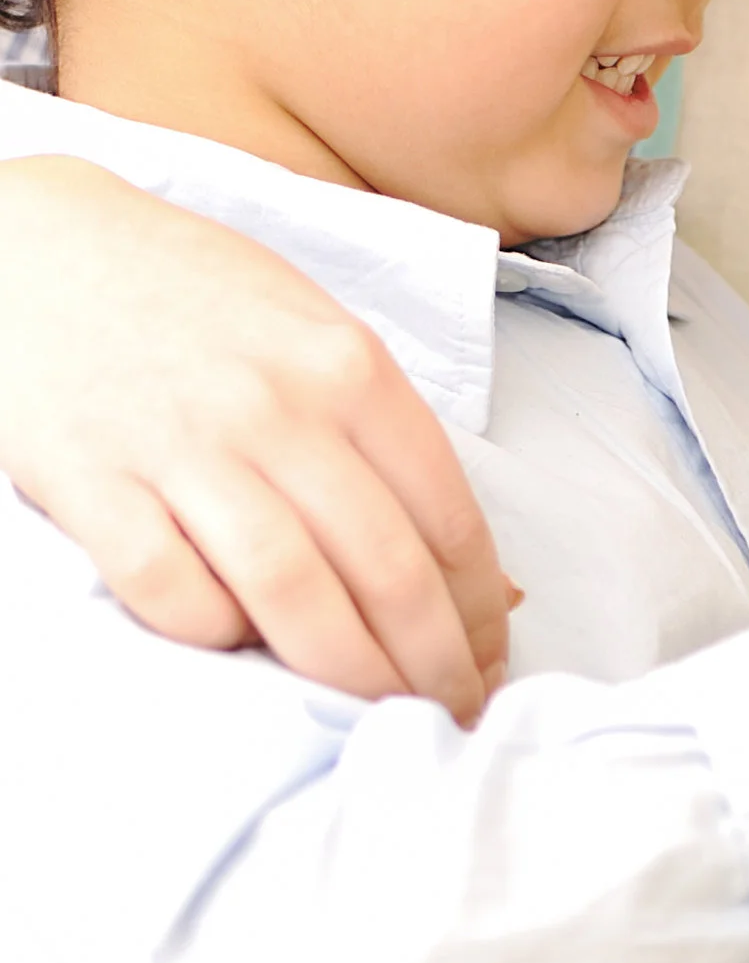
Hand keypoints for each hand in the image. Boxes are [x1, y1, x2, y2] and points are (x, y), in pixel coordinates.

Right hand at [0, 159, 510, 719]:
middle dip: (432, 665)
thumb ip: (390, 439)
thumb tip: (483, 575)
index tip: (488, 659)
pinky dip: (217, 636)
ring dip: (348, 675)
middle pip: (385, 572)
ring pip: (293, 597)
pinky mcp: (92, 483)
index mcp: (349, 365)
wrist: (37, 248)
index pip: (447, 518)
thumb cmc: (190, 296)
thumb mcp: (311, 333)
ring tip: (375, 714)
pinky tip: (243, 648)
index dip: (477, 611)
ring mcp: (181, 446)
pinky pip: (174, 593)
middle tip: (450, 713)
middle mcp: (277, 407)